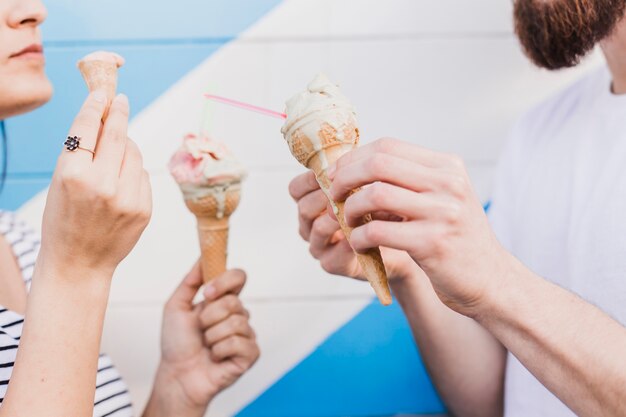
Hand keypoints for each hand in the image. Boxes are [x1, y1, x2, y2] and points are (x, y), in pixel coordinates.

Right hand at [41, 91, 151, 276]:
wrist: (79, 264)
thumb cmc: (64, 220)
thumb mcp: (60, 183)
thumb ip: (81, 153)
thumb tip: (105, 119)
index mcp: (72, 175)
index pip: (88, 128)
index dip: (96, 106)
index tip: (103, 93)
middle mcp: (102, 184)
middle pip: (118, 135)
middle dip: (119, 114)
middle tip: (120, 101)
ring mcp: (127, 198)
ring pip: (134, 154)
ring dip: (126, 148)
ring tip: (112, 162)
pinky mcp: (144, 208)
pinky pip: (143, 175)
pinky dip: (134, 173)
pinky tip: (121, 187)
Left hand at [154, 265, 258, 413]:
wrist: (176, 375)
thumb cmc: (176, 344)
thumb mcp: (176, 307)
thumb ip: (190, 281)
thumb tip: (203, 257)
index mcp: (223, 301)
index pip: (238, 277)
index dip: (225, 281)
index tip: (207, 292)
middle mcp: (238, 315)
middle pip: (233, 302)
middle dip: (209, 317)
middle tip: (200, 329)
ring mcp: (246, 334)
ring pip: (236, 323)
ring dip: (212, 336)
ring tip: (206, 345)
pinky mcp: (250, 354)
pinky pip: (240, 343)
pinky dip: (220, 350)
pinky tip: (215, 357)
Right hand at [288, 170, 418, 282]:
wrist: (403, 243)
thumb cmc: (384, 211)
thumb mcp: (370, 186)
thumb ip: (356, 173)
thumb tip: (353, 156)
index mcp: (313, 201)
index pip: (297, 188)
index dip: (310, 178)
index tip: (332, 171)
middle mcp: (310, 224)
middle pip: (304, 206)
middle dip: (326, 195)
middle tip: (348, 188)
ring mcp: (319, 246)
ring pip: (317, 227)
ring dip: (338, 215)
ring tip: (360, 208)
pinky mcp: (331, 264)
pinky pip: (334, 251)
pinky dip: (350, 239)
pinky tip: (366, 231)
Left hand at [328, 138, 508, 314]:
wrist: (489, 280)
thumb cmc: (455, 238)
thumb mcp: (441, 198)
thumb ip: (409, 180)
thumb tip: (353, 168)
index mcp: (447, 166)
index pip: (388, 146)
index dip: (353, 159)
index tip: (336, 175)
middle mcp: (448, 183)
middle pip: (378, 163)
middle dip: (345, 178)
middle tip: (333, 196)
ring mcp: (442, 212)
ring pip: (375, 194)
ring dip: (349, 209)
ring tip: (347, 222)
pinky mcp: (433, 243)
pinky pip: (377, 231)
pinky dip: (358, 237)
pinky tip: (358, 245)